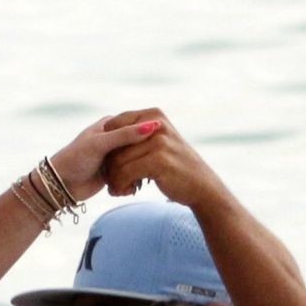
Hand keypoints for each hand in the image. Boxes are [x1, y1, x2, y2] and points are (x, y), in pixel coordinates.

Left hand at [47, 113, 169, 203]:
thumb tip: (155, 125)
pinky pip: (130, 174)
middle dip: (141, 157)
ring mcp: (115, 155)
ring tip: (135, 182)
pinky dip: (131, 182)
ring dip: (136, 172)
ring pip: (136, 160)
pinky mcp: (115, 172)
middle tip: (145, 168)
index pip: (138, 123)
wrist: (60, 185)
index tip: (154, 146)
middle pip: (139, 144)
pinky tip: (128, 189)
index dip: (147, 135)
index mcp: (111, 124)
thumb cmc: (76, 159)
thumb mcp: (101, 144)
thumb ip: (126, 135)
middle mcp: (115, 137)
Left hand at [102, 107, 222, 209]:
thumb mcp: (156, 142)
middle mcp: (155, 123)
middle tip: (115, 182)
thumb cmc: (173, 166)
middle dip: (110, 166)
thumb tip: (104, 126)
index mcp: (153, 114)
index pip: (113, 124)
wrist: (201, 185)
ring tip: (121, 188)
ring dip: (114, 179)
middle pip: (113, 144)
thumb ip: (135, 133)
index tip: (111, 164)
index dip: (106, 146)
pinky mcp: (159, 160)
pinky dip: (121, 185)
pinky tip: (128, 191)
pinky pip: (126, 172)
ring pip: (117, 161)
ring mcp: (159, 141)